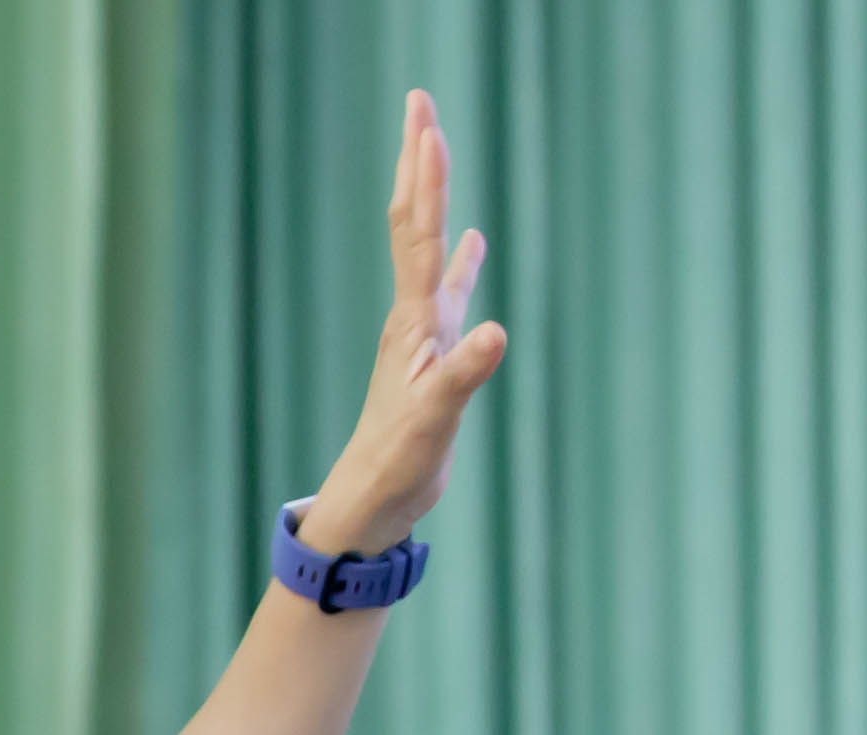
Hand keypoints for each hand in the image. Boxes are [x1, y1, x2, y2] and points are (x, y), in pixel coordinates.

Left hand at [300, 90, 508, 559]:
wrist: (371, 500)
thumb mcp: (433, 420)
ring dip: (438, 196)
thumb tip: (495, 333)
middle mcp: (412, 314)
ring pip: (431, 246)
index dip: (428, 177)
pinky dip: (466, 262)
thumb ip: (463, 375)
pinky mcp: (434, 355)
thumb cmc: (396, 464)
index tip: (427, 122)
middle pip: (416, 221)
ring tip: (439, 148)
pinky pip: (453, 292)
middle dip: (419, 161)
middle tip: (419, 102)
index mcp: (412, 320)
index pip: (421, 232)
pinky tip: (477, 241)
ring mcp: (422, 332)